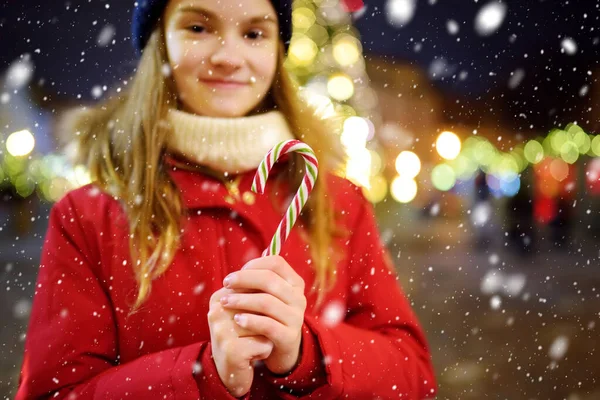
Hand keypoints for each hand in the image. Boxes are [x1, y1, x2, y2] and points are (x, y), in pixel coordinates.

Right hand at [208, 287, 273, 396]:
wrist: (230, 373)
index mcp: (219, 298)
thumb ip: (257, 294)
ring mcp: (222, 331)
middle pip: (261, 306)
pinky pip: (265, 343)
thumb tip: (276, 284)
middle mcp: (216, 312)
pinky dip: (265, 350)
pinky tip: (251, 356)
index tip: (253, 318)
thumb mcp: (246, 312)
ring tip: (251, 344)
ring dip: (266, 336)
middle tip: (253, 334)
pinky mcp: (232, 350)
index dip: (264, 305)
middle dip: (266, 321)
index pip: (255, 289)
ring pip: (266, 324)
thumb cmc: (242, 338)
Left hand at [221, 255, 306, 374]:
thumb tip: (235, 275)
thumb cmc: (268, 316)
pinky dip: (250, 320)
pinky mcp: (289, 337)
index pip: (275, 263)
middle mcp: (298, 298)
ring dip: (242, 300)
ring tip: (225, 302)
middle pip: (269, 279)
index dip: (253, 265)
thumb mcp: (266, 296)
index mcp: (295, 283)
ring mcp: (296, 318)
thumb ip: (256, 283)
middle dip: (243, 279)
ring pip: (267, 302)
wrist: (280, 349)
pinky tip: (236, 319)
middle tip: (225, 284)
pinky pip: (267, 325)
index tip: (233, 275)